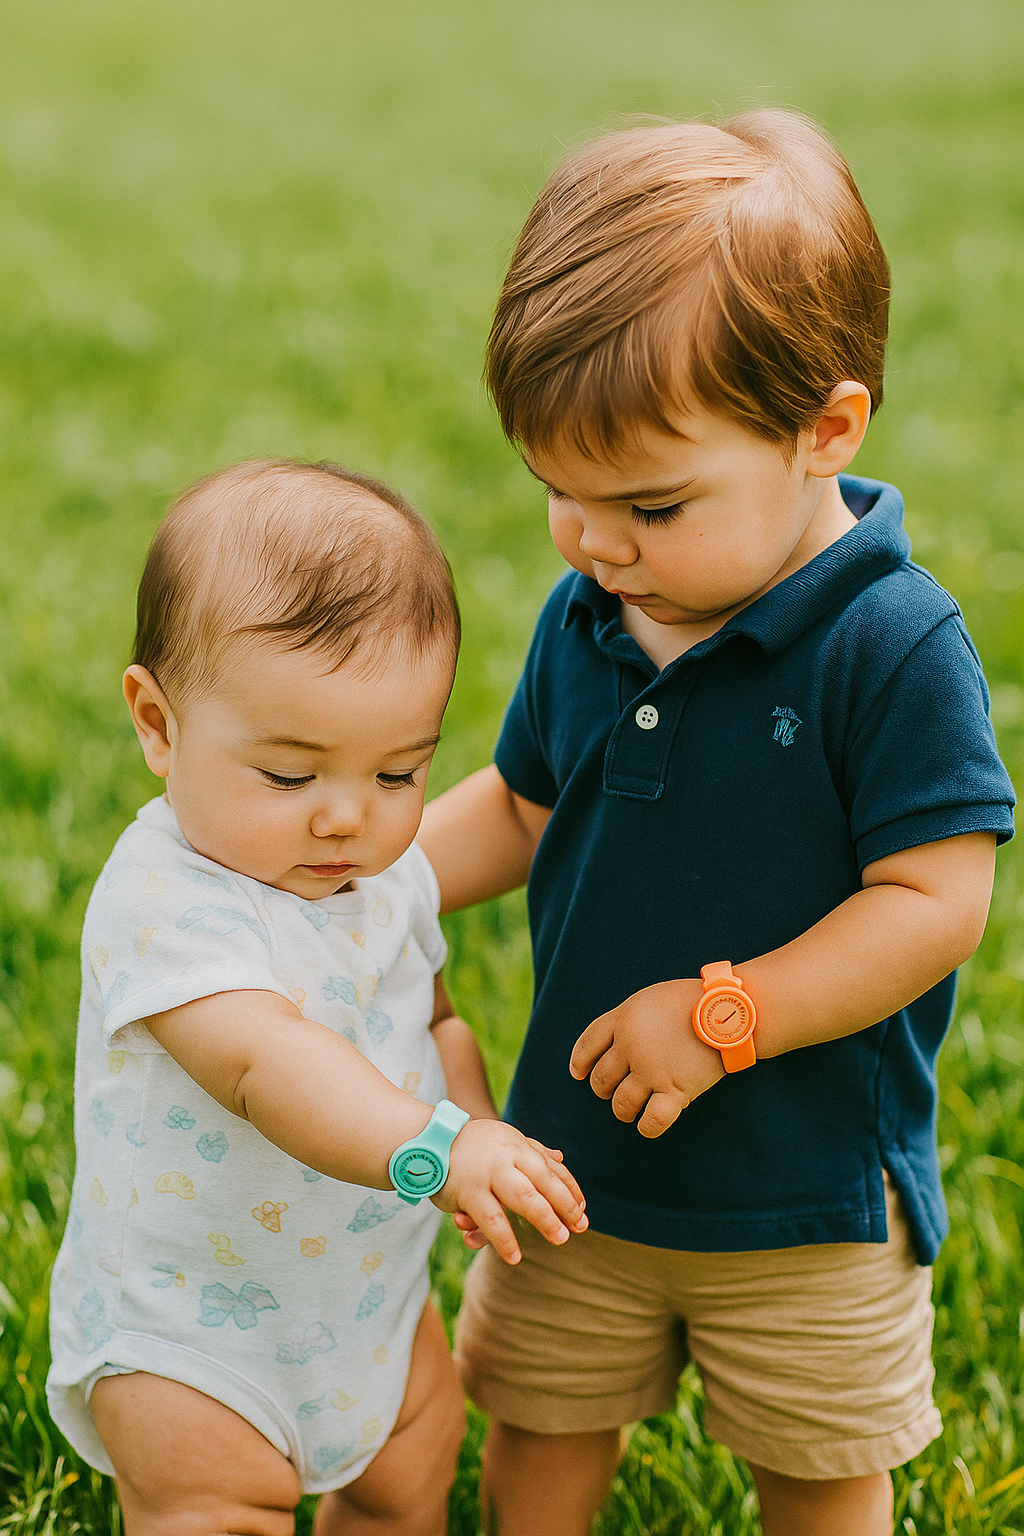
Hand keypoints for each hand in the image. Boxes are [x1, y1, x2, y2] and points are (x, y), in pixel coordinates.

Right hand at [433, 1123, 586, 1264]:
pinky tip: (515, 1256)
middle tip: (581, 1227)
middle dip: (564, 1205)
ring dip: (544, 1220)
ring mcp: (488, 1175)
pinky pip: (491, 1219)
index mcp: (517, 1146)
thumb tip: (561, 1159)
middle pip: (543, 1182)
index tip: (582, 1209)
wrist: (427, 1140)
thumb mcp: (504, 1141)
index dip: (569, 1189)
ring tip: (560, 1239)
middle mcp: (506, 1158)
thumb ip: (532, 1150)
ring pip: (522, 1198)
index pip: (550, 1169)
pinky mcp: (468, 1192)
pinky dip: (503, 1239)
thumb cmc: (472, 1144)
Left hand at [569, 979, 724, 1136]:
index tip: (578, 1073)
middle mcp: (632, 1047)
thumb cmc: (690, 1000)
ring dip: (622, 1110)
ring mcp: (652, 1071)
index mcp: (624, 1019)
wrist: (727, 1009)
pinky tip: (646, 1124)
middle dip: (603, 1089)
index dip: (580, 1061)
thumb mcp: (648, 998)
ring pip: (621, 1103)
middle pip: (601, 1079)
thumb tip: (613, 1041)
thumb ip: (626, 1019)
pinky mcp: (676, 1090)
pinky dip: (646, 1126)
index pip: (588, 1044)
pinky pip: (652, 1120)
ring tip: (628, 1110)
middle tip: (611, 1091)